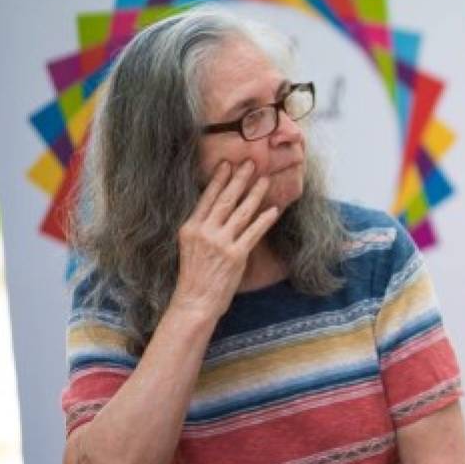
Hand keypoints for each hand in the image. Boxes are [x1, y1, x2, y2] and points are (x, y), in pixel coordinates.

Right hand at [170, 161, 279, 322]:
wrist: (195, 301)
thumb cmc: (194, 275)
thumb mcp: (190, 246)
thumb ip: (203, 227)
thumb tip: (219, 207)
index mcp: (190, 228)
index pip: (207, 198)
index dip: (219, 179)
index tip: (228, 163)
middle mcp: (205, 232)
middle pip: (226, 200)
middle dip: (240, 179)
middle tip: (251, 162)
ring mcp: (221, 243)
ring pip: (242, 212)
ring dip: (255, 194)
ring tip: (265, 179)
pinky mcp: (236, 255)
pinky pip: (253, 232)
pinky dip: (264, 220)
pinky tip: (274, 209)